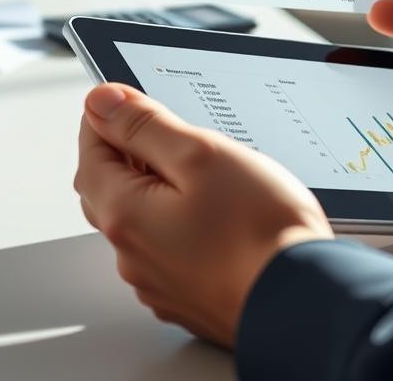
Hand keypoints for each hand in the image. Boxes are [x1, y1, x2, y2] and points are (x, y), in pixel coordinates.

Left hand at [74, 84, 331, 346]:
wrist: (301, 297)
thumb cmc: (259, 229)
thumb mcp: (199, 154)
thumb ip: (145, 127)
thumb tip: (101, 102)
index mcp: (125, 215)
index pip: (91, 152)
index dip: (106, 115)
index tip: (124, 96)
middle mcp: (132, 254)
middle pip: (109, 186)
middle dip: (126, 149)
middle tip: (159, 123)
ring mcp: (158, 279)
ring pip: (140, 217)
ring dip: (153, 185)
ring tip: (198, 165)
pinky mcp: (187, 293)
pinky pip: (166, 245)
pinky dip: (177, 218)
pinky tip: (215, 207)